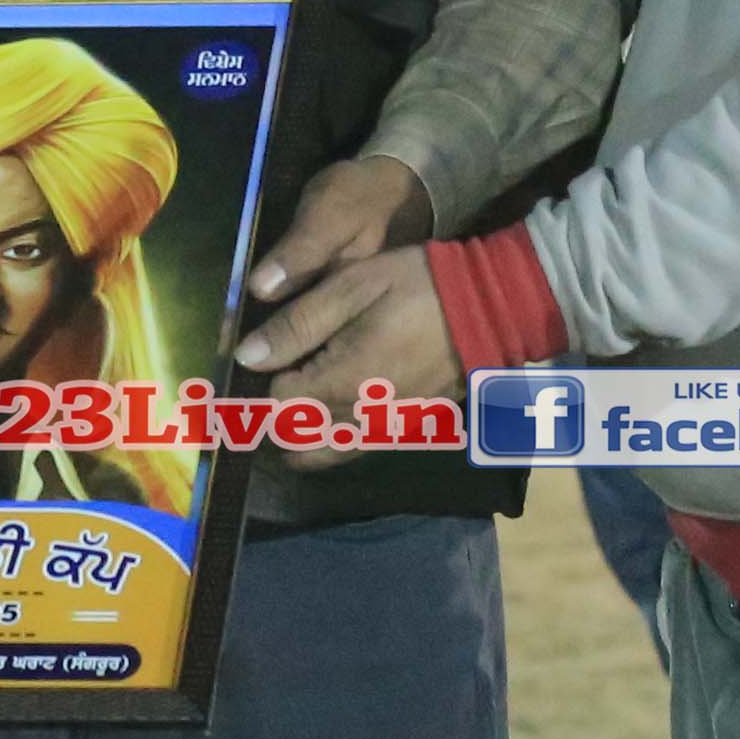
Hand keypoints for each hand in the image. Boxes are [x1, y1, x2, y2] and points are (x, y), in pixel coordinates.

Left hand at [233, 157, 460, 468]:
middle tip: (256, 393)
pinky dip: (333, 438)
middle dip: (269, 421)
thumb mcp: (352, 287)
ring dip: (298, 437)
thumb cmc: (417, 285)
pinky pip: (357, 447)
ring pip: (326, 454)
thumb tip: (246, 357)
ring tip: (286, 401)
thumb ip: (297, 325)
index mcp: (343, 381)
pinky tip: (327, 407)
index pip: (274, 403)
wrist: (493, 306)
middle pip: (294, 441)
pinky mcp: (410, 429)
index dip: (255, 385)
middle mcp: (363, 418)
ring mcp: (389, 429)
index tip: (247, 367)